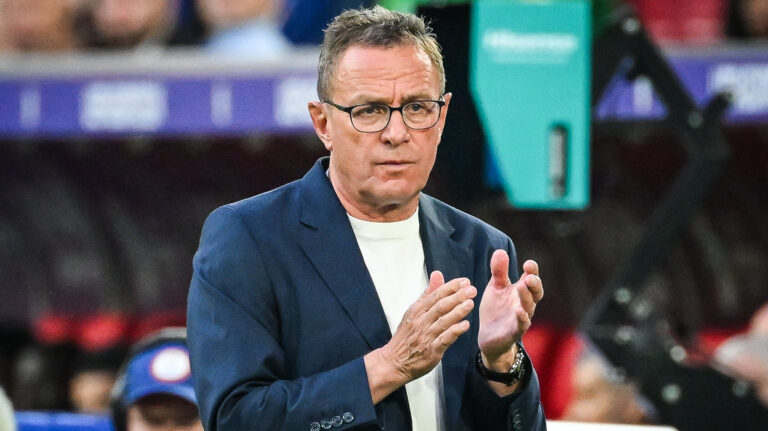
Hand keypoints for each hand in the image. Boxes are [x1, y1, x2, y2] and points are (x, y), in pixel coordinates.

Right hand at [364, 272, 475, 402]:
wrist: (394, 362)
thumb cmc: (406, 336)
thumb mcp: (414, 311)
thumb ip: (428, 294)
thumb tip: (438, 274)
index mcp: (417, 310)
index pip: (435, 295)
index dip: (450, 287)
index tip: (464, 281)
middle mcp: (421, 322)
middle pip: (440, 306)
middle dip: (457, 297)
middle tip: (472, 290)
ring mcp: (426, 336)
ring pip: (443, 321)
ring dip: (457, 312)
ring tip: (470, 304)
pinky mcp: (431, 351)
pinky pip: (444, 340)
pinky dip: (454, 332)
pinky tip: (465, 325)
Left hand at [478, 250, 542, 369]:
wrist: (488, 337)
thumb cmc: (495, 310)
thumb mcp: (495, 288)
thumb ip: (498, 271)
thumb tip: (500, 251)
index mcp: (522, 292)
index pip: (531, 279)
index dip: (533, 271)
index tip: (529, 263)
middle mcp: (525, 304)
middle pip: (536, 293)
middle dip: (534, 284)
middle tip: (529, 276)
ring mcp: (521, 318)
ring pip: (529, 308)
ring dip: (527, 297)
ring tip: (522, 286)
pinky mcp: (514, 332)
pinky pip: (521, 325)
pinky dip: (522, 318)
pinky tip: (519, 311)